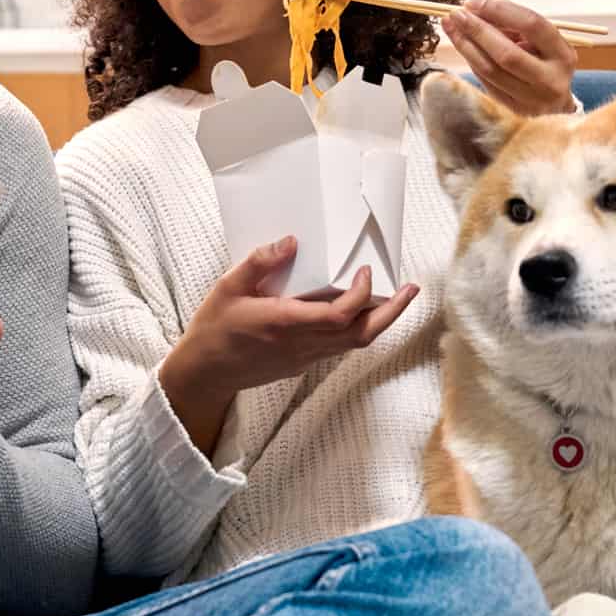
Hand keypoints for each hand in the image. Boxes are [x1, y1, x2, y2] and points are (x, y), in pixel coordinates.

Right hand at [160, 237, 418, 452]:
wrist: (205, 374)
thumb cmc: (214, 329)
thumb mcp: (228, 287)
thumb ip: (260, 262)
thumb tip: (291, 241)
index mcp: (284, 323)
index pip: (340, 315)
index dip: (362, 294)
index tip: (365, 272)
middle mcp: (301, 344)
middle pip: (361, 334)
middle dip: (392, 312)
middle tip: (410, 289)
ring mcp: (304, 358)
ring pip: (355, 344)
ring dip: (379, 321)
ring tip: (395, 297)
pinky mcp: (301, 364)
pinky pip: (339, 347)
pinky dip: (356, 329)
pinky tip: (357, 311)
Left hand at [444, 0, 576, 115]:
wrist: (554, 106)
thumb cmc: (544, 63)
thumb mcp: (540, 42)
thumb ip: (514, 27)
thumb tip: (476, 10)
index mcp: (563, 55)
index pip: (531, 25)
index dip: (500, 11)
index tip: (474, 2)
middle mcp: (550, 80)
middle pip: (507, 53)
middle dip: (477, 30)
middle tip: (456, 14)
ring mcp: (531, 100)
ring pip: (490, 70)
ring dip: (466, 45)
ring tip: (451, 26)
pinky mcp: (512, 111)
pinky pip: (485, 81)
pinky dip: (470, 60)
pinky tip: (461, 44)